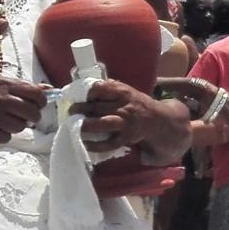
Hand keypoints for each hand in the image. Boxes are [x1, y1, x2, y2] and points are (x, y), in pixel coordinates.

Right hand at [0, 73, 46, 141]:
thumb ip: (22, 86)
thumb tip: (49, 90)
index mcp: (4, 84)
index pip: (36, 94)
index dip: (41, 102)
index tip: (37, 105)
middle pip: (32, 113)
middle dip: (32, 117)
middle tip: (24, 116)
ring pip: (21, 127)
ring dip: (16, 126)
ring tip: (5, 121)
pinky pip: (7, 137)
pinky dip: (3, 135)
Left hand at [75, 80, 189, 161]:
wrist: (158, 121)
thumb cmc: (137, 104)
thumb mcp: (127, 91)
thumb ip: (110, 89)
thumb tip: (86, 85)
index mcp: (123, 92)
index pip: (100, 88)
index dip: (86, 92)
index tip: (75, 94)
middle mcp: (124, 106)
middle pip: (97, 107)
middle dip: (80, 109)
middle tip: (70, 111)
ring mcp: (125, 123)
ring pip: (102, 124)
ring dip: (85, 125)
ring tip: (73, 125)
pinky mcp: (125, 138)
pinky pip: (108, 143)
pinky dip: (95, 144)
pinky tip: (85, 143)